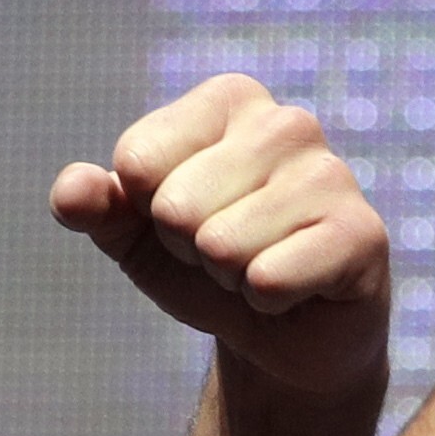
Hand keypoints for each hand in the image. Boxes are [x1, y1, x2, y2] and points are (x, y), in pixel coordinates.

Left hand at [53, 76, 390, 393]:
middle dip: (189, 251)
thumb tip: (72, 191)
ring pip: (222, 246)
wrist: (282, 335)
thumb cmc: (207, 267)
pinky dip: (267, 303)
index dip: (147, 212)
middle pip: (177, 206)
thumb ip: (96, 206)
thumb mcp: (136, 236)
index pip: (137, 161)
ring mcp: (332, 175)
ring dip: (230, 279)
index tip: (186, 224)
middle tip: (226, 256)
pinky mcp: (362, 234)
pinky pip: (269, 279)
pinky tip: (295, 292)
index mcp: (229, 100)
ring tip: (260, 270)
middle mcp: (286, 123)